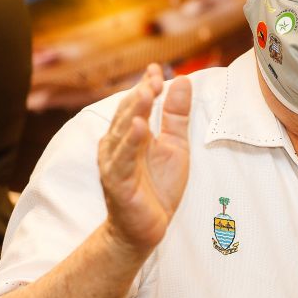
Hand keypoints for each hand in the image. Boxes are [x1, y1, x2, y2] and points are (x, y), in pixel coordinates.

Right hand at [98, 64, 191, 257]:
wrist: (146, 228)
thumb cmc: (157, 185)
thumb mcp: (175, 145)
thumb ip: (177, 115)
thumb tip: (182, 81)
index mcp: (130, 134)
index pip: (136, 103)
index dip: (146, 86)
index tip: (157, 69)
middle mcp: (117, 145)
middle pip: (128, 114)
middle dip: (141, 94)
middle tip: (154, 78)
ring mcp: (116, 164)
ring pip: (123, 133)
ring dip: (135, 112)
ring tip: (146, 94)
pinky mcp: (118, 184)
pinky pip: (123, 161)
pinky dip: (130, 144)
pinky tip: (139, 128)